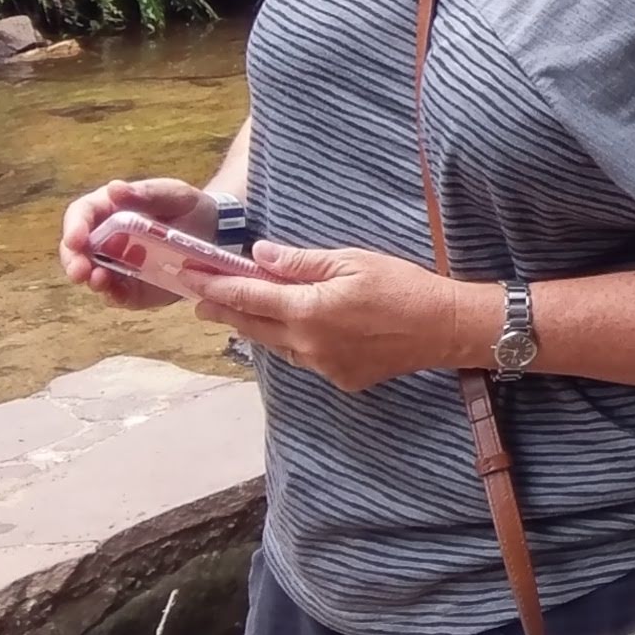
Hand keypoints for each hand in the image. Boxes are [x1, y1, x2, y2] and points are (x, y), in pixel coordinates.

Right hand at [61, 175, 232, 307]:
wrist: (213, 232)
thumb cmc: (186, 207)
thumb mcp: (172, 193)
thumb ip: (145, 193)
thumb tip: (114, 189)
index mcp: (109, 210)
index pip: (81, 215)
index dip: (74, 227)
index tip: (75, 239)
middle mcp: (105, 239)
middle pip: (77, 250)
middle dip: (74, 261)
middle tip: (79, 270)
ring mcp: (117, 266)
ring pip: (92, 275)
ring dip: (92, 279)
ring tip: (99, 280)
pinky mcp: (132, 288)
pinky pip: (117, 295)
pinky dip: (113, 296)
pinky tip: (117, 293)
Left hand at [191, 241, 473, 391]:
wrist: (444, 327)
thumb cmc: (402, 286)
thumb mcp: (352, 261)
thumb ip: (301, 262)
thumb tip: (260, 257)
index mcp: (307, 310)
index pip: (247, 297)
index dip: (215, 287)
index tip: (190, 278)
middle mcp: (307, 344)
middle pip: (253, 327)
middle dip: (225, 312)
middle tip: (201, 302)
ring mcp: (323, 366)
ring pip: (276, 346)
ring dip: (256, 329)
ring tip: (239, 315)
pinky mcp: (341, 378)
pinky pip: (304, 359)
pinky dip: (291, 342)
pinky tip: (294, 331)